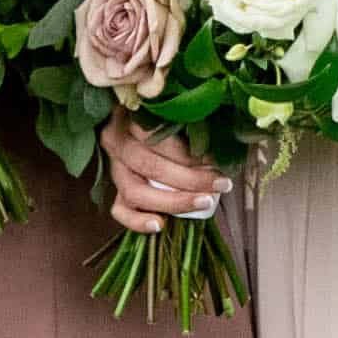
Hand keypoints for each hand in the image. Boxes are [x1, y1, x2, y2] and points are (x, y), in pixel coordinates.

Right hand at [96, 119, 228, 233]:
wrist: (138, 124)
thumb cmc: (167, 118)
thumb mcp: (174, 113)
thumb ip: (190, 124)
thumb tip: (224, 143)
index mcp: (129, 116)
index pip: (156, 137)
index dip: (189, 152)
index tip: (218, 160)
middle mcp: (117, 141)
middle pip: (150, 166)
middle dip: (191, 179)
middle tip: (221, 184)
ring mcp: (113, 166)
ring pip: (135, 191)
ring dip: (173, 201)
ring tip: (204, 202)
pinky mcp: (114, 189)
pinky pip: (120, 210)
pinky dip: (137, 221)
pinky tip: (160, 225)